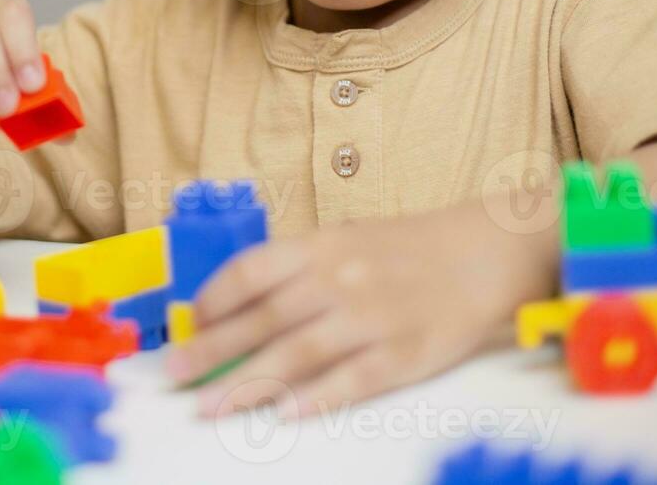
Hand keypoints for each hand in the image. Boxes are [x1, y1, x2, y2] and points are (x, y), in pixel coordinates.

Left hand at [166, 198, 557, 417]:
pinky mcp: (404, 354)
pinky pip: (351, 381)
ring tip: (210, 408)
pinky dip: (315, 399)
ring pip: (297, 355)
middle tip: (173, 376)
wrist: (483, 253)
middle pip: (263, 320)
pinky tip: (282, 416)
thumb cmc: (403, 249)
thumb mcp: (343, 239)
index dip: (212, 302)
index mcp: (320, 245)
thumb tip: (233, 304)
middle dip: (212, 351)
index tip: (186, 327)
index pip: (249, 273)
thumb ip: (293, 269)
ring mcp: (371, 318)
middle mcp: (339, 279)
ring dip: (247, 384)